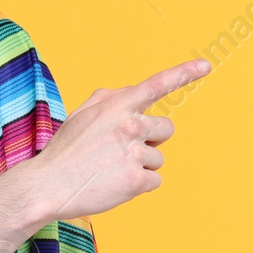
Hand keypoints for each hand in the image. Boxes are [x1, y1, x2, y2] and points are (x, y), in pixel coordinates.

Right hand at [22, 58, 209, 224]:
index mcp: (116, 106)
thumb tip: (133, 92)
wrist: (47, 186)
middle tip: (122, 150)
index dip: (183, 73)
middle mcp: (129, 125)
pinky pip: (155, 181)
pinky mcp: (137, 180)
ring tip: (111, 170)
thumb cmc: (65, 151)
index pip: (156, 84)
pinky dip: (139, 186)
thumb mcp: (82, 114)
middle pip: (166, 128)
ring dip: (141, 165)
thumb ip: (109, 98)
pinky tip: (115, 185)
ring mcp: (134, 153)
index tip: (205, 66)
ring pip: (158, 158)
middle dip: (152, 139)